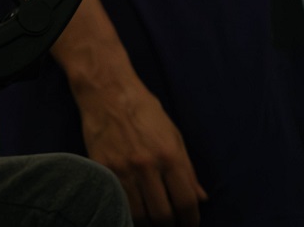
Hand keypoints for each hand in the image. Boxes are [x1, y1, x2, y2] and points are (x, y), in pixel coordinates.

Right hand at [74, 75, 207, 223]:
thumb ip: (187, 170)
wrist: (106, 90)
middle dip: (170, 224)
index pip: (186, 203)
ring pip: (139, 214)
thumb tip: (201, 198)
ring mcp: (122, 168)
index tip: (190, 224)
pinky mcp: (102, 167)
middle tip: (171, 223)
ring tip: (152, 218)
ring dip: (148, 221)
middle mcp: (146, 166)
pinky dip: (127, 210)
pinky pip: (117, 201)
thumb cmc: (144, 110)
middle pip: (163, 214)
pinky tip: (132, 208)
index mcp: (169, 156)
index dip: (191, 220)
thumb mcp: (174, 135)